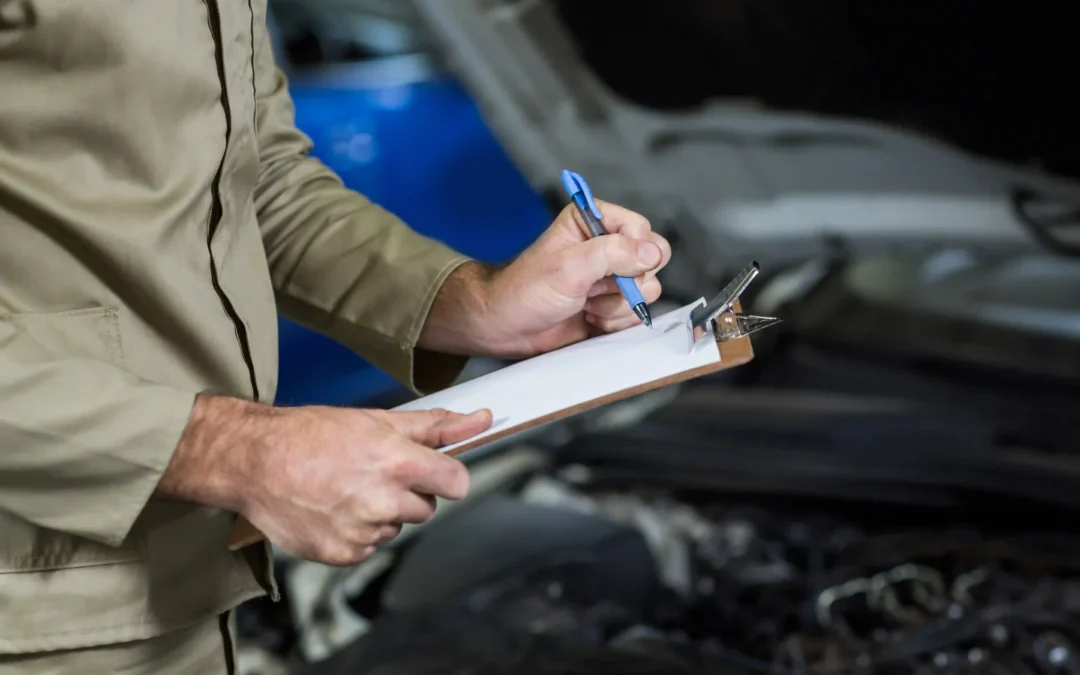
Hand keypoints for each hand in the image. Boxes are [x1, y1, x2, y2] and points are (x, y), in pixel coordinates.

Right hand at [160, 395, 491, 564]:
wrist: (254, 460)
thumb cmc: (310, 435)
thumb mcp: (377, 419)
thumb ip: (435, 425)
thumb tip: (480, 419)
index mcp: (396, 462)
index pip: (457, 482)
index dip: (449, 477)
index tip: (437, 474)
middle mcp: (382, 500)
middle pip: (425, 508)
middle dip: (407, 492)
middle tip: (372, 472)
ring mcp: (362, 531)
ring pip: (396, 527)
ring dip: (380, 512)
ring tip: (346, 487)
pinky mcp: (342, 553)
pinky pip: (369, 546)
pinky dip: (357, 532)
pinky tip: (334, 508)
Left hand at [484, 199, 671, 355]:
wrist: (508, 328)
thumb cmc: (526, 290)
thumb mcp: (569, 266)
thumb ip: (613, 254)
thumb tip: (652, 252)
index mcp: (593, 223)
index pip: (639, 228)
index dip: (635, 250)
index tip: (614, 268)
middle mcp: (607, 247)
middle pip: (652, 259)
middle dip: (629, 281)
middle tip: (597, 287)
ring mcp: (612, 278)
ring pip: (647, 290)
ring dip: (617, 304)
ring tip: (586, 305)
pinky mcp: (613, 305)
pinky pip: (637, 313)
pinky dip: (616, 321)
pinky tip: (590, 319)